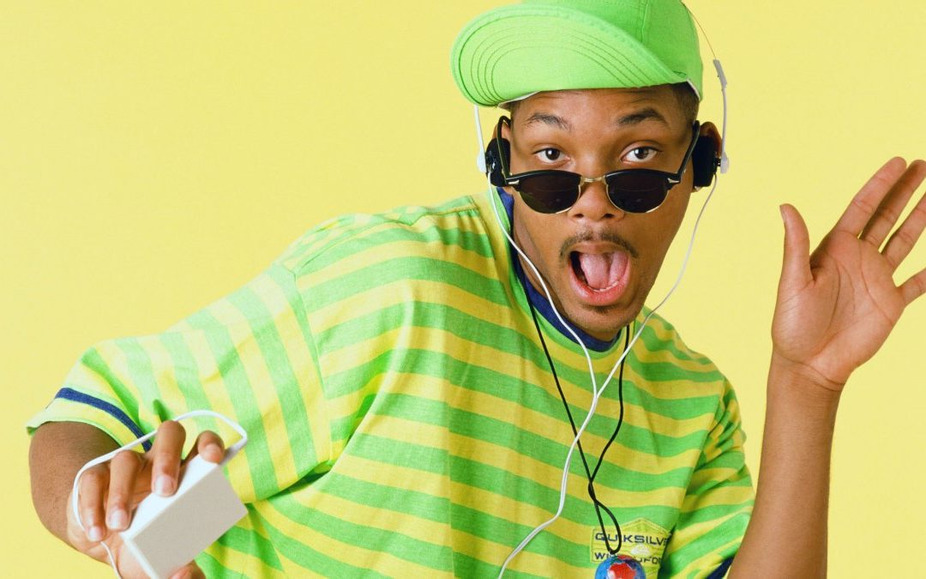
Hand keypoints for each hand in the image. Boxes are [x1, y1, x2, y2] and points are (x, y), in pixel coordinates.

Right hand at [66, 420, 225, 577]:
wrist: (99, 539)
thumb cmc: (143, 543)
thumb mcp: (164, 560)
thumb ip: (183, 571)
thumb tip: (185, 575)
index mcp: (184, 474)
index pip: (202, 444)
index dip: (210, 444)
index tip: (214, 459)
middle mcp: (157, 462)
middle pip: (169, 435)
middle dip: (168, 458)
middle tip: (165, 492)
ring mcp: (126, 466)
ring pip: (126, 458)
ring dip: (123, 492)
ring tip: (121, 526)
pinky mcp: (94, 476)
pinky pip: (93, 479)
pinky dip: (94, 505)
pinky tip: (98, 530)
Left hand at [772, 157, 925, 390]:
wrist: (809, 363)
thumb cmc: (793, 324)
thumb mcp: (792, 282)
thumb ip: (796, 244)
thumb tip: (785, 206)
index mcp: (834, 249)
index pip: (862, 208)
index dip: (880, 185)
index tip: (898, 162)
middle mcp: (858, 259)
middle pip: (887, 217)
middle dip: (905, 191)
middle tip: (923, 165)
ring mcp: (876, 280)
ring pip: (904, 241)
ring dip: (921, 218)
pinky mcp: (890, 304)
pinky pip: (916, 284)